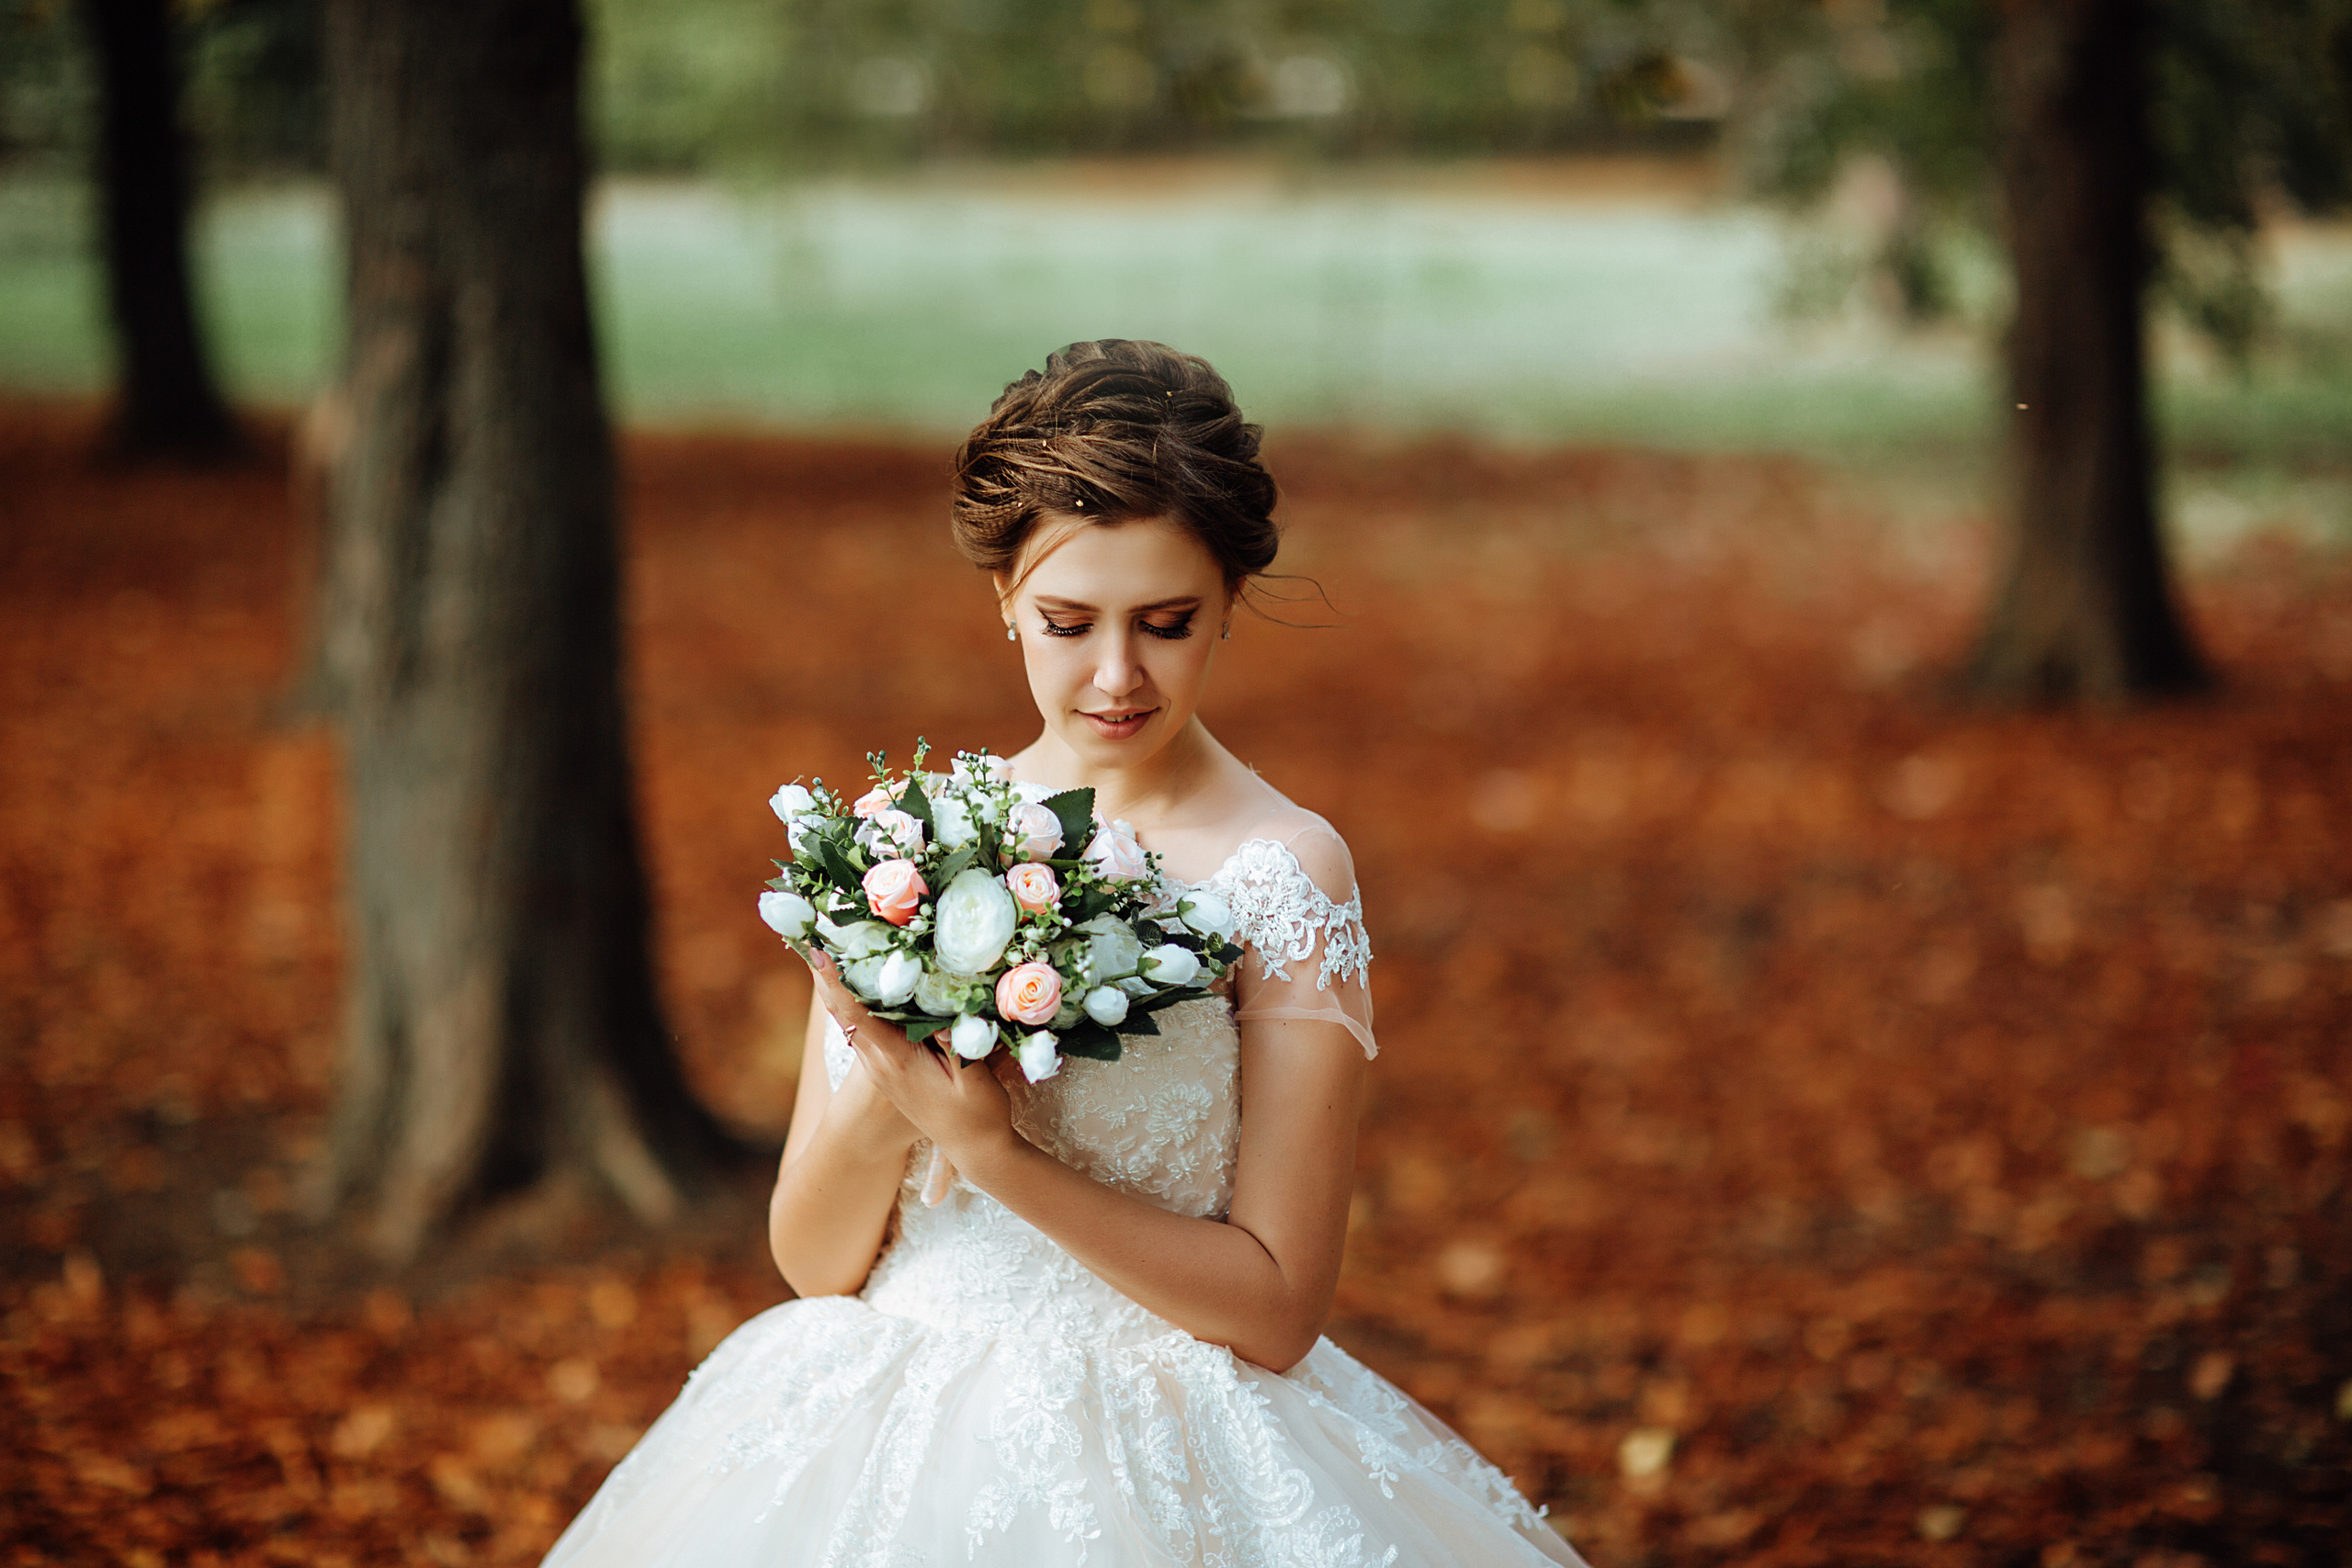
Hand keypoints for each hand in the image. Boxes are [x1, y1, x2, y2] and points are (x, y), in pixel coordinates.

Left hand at [806, 952, 1019, 1170]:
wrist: (976, 1150)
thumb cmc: (978, 1116)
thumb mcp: (973, 1079)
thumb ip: (956, 1041)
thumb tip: (941, 1005)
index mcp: (896, 1061)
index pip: (855, 1015)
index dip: (834, 982)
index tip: (815, 951)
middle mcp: (880, 1063)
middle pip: (843, 1013)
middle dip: (827, 974)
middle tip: (816, 934)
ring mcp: (882, 1068)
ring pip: (851, 1021)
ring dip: (839, 987)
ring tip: (832, 949)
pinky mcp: (890, 1070)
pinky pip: (865, 1029)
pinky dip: (856, 1003)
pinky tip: (864, 985)